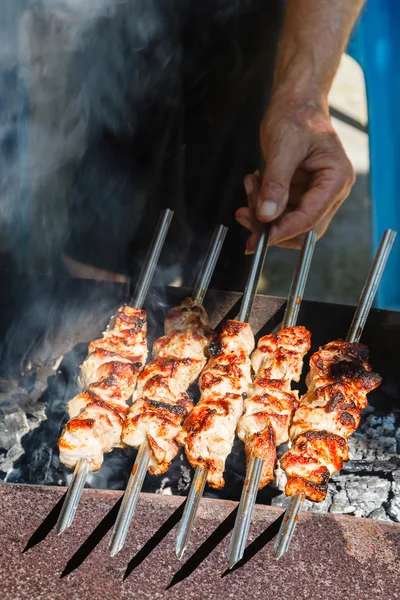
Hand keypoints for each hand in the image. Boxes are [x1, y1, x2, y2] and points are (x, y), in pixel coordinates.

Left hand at [236, 92, 354, 251]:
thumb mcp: (283, 148)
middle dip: (272, 225)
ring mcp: (314, 192)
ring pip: (288, 220)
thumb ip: (276, 183)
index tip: (261, 236)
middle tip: (245, 216)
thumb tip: (267, 215)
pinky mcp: (299, 191)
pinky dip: (262, 202)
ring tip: (249, 187)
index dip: (285, 230)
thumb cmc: (296, 114)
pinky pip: (280, 209)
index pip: (311, 217)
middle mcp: (329, 190)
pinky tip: (253, 184)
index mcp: (336, 179)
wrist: (294, 100)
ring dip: (263, 213)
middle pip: (302, 227)